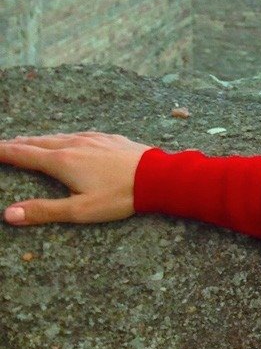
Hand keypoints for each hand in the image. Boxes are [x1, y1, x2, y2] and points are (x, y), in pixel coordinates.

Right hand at [0, 131, 149, 225]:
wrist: (158, 176)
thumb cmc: (120, 196)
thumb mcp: (80, 211)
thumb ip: (44, 211)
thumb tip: (9, 214)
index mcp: (62, 161)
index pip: (24, 154)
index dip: (4, 152)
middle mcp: (74, 144)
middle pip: (38, 141)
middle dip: (18, 143)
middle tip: (4, 144)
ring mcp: (93, 139)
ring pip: (59, 135)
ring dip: (40, 139)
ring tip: (29, 140)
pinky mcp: (110, 138)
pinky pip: (80, 134)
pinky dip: (64, 136)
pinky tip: (70, 137)